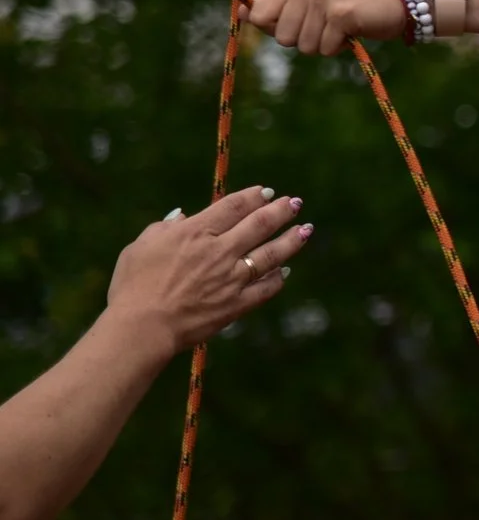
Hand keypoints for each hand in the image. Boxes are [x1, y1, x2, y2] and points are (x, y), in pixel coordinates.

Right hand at [101, 187, 313, 362]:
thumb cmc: (133, 286)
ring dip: (292, 240)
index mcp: (195, 233)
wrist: (141, 327)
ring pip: (271, 254)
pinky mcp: (237, 304)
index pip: (233, 206)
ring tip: (306, 230)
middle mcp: (219, 252)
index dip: (253, 197)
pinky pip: (266, 288)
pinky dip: (278, 279)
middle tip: (294, 203)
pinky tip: (285, 271)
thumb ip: (163, 228)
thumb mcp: (140, 247)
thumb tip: (182, 216)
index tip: (266, 192)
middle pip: (259, 225)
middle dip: (280, 211)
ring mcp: (232, 278)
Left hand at [247, 0, 407, 55]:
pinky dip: (339, 48)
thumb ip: (275, 9)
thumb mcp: (307, 3)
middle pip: (281, 37)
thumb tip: (240, 13)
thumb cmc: (346, 8)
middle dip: (304, 40)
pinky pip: (325, 49)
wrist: (393, 3)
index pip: (257, 17)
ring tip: (339, 28)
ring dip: (323, 45)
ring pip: (303, 46)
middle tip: (325, 25)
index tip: (300, 21)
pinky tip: (350, 32)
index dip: (275, 29)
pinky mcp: (340, 14)